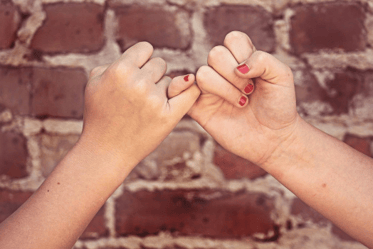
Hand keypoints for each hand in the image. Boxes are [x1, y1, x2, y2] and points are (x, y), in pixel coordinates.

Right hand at [81, 42, 199, 167]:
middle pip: (160, 64)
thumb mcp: (94, 83)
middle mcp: (139, 82)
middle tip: (139, 93)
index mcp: (120, 70)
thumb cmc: (99, 116)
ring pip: (171, 80)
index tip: (138, 71)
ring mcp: (155, 100)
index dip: (142, 60)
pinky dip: (191, 89)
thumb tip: (141, 55)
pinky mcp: (168, 116)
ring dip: (161, 90)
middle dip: (151, 75)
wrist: (105, 151)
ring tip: (144, 107)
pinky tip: (190, 86)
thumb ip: (114, 63)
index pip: (146, 49)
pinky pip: (190, 93)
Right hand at [189, 31, 297, 166]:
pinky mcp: (199, 108)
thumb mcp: (282, 76)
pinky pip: (179, 93)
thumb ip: (263, 60)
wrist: (274, 138)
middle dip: (236, 75)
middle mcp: (223, 71)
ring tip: (241, 103)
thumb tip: (238, 67)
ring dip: (225, 89)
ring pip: (202, 73)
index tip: (257, 75)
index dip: (244, 54)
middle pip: (215, 54)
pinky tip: (212, 102)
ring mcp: (210, 90)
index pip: (232, 39)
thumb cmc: (279, 107)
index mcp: (241, 58)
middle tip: (249, 91)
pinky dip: (185, 91)